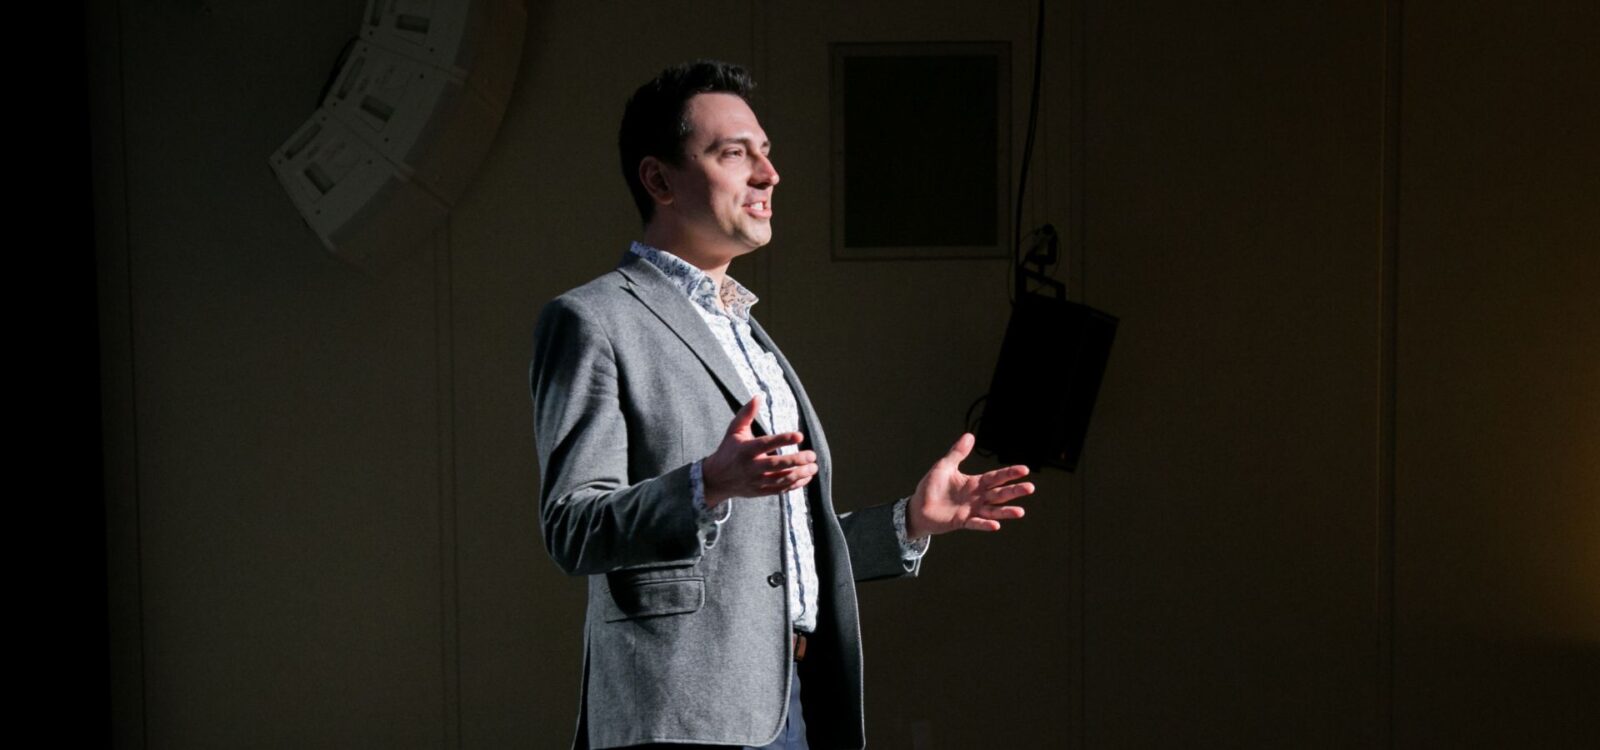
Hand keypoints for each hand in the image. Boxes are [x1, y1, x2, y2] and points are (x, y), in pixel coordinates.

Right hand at [701, 395, 818, 506]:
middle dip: (795, 460)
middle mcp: (750, 467)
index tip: (800, 435)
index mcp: (745, 450)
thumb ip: (746, 413)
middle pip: (775, 464)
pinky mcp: (759, 491)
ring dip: (799, 474)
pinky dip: (794, 485)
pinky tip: (806, 477)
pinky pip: (779, 490)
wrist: (716, 479)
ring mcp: (755, 481)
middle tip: (812, 455)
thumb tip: (758, 396)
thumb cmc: (728, 450)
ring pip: (780, 479)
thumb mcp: (734, 430)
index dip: (783, 439)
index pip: (766, 444)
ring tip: (813, 467)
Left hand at [906, 433, 1034, 537]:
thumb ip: (957, 453)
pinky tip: (996, 525)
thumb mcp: (944, 466)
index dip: (1009, 473)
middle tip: (1030, 488)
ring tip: (1020, 512)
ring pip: (992, 510)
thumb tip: (970, 435)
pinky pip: (976, 523)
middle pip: (999, 493)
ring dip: (1006, 511)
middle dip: (1014, 491)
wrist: (918, 507)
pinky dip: (985, 524)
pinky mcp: (962, 521)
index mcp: (974, 483)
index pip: (996, 477)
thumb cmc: (931, 487)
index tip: (1025, 469)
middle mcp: (977, 497)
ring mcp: (971, 510)